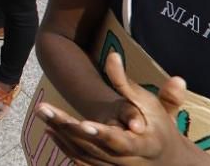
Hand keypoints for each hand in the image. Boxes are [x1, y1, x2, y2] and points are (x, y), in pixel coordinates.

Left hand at [35, 53, 201, 164]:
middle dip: (66, 127)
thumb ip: (127, 83)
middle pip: (92, 147)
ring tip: (42, 112)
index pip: (120, 142)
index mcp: (142, 145)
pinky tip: (49, 130)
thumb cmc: (158, 126)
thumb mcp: (148, 104)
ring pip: (83, 154)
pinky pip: (81, 161)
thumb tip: (113, 54)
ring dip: (60, 134)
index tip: (84, 124)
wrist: (167, 158)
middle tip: (43, 108)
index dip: (102, 134)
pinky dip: (64, 146)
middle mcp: (127, 161)